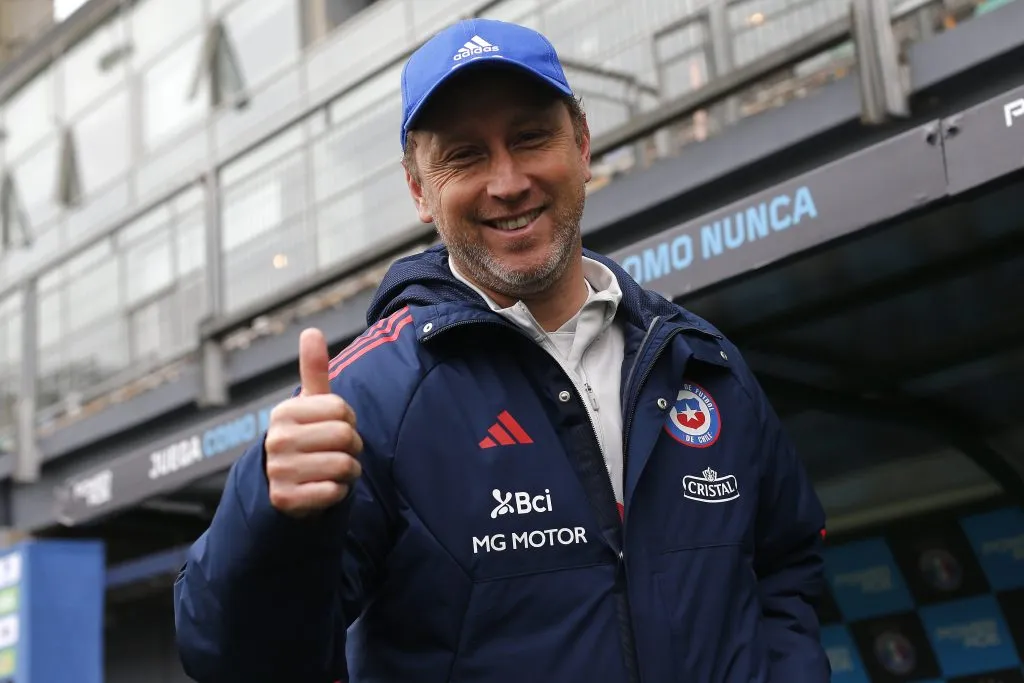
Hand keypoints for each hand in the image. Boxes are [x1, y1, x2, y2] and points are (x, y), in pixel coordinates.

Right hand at [265, 328, 363, 517]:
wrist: (282, 485)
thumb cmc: (305, 437)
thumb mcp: (309, 404)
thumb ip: (313, 369)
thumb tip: (311, 330)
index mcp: (284, 412)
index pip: (341, 409)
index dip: (348, 420)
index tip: (335, 427)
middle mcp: (277, 440)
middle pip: (345, 437)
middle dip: (352, 446)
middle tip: (339, 451)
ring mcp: (279, 470)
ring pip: (343, 465)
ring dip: (349, 470)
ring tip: (334, 469)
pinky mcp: (286, 499)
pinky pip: (334, 492)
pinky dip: (339, 492)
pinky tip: (325, 488)